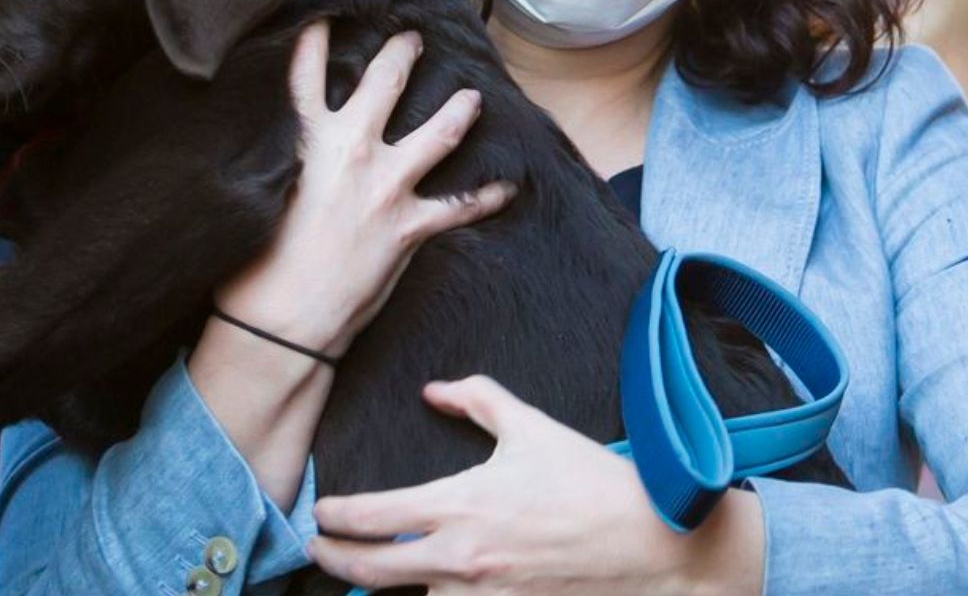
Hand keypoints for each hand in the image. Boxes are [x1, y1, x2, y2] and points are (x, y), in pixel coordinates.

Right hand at [215, 22, 516, 356]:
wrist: (281, 322)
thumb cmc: (254, 265)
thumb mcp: (253, 194)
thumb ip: (276, 159)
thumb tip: (280, 145)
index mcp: (306, 141)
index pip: (306, 75)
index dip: (316, 38)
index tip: (327, 12)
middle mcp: (351, 151)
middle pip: (384, 85)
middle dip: (402, 55)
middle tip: (414, 38)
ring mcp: (386, 187)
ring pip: (438, 133)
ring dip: (459, 111)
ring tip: (472, 96)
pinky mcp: (409, 228)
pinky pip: (460, 206)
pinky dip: (487, 196)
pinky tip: (509, 187)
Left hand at [307, 377, 764, 595]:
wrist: (649, 542)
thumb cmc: (590, 483)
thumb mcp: (531, 428)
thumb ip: (477, 401)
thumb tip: (434, 391)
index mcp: (460, 506)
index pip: (373, 516)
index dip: (334, 517)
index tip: (319, 512)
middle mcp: (461, 559)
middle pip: (371, 569)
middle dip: (334, 558)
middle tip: (318, 548)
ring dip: (387, 584)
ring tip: (369, 570)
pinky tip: (427, 587)